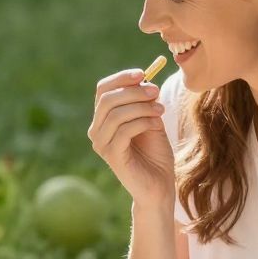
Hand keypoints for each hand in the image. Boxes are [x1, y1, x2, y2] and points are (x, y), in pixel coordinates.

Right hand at [89, 68, 175, 208]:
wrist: (159, 185)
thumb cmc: (155, 153)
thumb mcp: (150, 119)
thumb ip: (144, 100)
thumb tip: (144, 77)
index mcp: (103, 119)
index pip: (103, 89)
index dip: (121, 78)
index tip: (143, 73)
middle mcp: (96, 131)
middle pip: (107, 99)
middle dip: (134, 91)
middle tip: (156, 92)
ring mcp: (101, 144)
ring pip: (116, 114)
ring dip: (142, 107)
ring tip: (161, 110)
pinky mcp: (112, 156)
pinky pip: (124, 130)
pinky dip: (143, 122)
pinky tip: (157, 125)